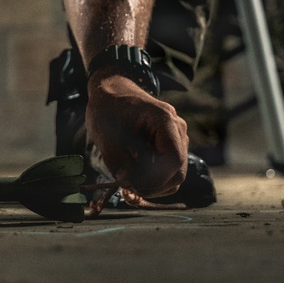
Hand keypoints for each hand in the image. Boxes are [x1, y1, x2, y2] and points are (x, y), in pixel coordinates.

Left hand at [86, 72, 187, 197]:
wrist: (114, 93)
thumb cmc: (108, 109)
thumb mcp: (106, 134)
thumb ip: (117, 160)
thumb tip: (129, 184)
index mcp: (164, 119)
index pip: (173, 159)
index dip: (155, 178)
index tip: (132, 184)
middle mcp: (177, 129)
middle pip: (178, 171)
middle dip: (153, 185)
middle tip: (126, 189)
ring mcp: (178, 139)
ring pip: (175, 176)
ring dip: (153, 186)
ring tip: (127, 184)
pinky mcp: (171, 148)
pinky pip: (169, 172)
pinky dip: (154, 182)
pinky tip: (134, 180)